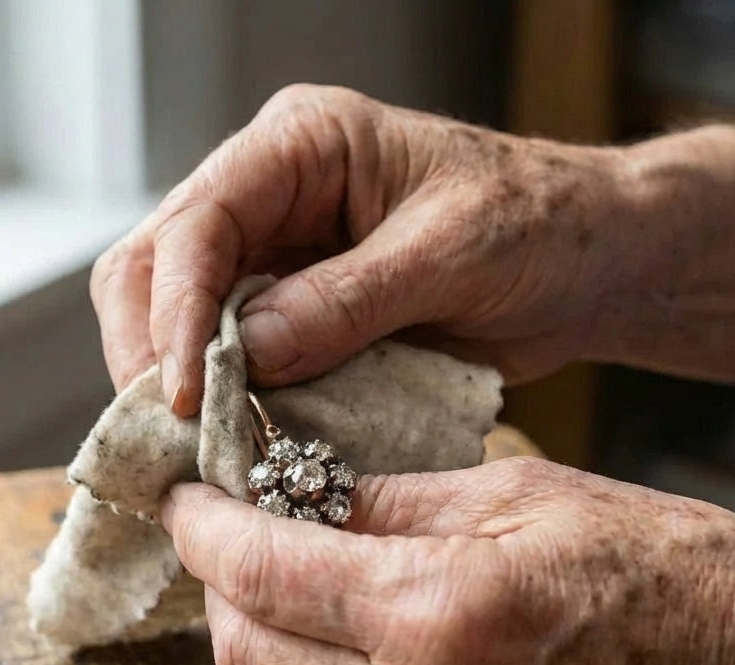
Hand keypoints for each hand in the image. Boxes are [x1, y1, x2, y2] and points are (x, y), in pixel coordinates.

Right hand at [91, 84, 638, 413]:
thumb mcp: (450, 253)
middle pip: (155, 266)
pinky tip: (230, 440)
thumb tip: (246, 353)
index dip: (175, 310)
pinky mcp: (291, 315)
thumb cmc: (537, 225)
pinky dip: (221, 402)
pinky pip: (226, 358)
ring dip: (175, 383)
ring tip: (193, 447)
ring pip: (174, 316)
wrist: (583, 263)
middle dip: (151, 351)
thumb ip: (347, 301)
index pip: (198, 221)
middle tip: (171, 432)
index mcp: (301, 147)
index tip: (182, 393)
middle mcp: (269, 196)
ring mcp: (274, 258)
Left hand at [161, 460, 734, 664]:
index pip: (264, 571)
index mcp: (442, 613)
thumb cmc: (667, 575)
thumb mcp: (524, 499)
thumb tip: (295, 496)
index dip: (205, 530)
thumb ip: (390, 503)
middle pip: (247, 660)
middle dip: (222, 593)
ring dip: (264, 661)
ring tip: (293, 606)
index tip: (184, 502)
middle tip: (233, 546)